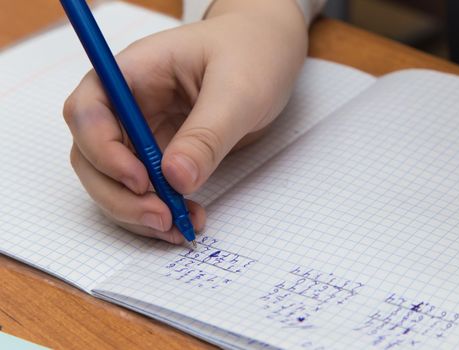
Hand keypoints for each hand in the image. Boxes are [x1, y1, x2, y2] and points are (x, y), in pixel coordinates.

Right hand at [63, 0, 307, 243]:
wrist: (268, 54)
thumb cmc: (251, 54)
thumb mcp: (237, 91)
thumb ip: (206, 134)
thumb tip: (175, 179)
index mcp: (134, 73)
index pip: (88, 112)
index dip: (103, 152)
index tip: (142, 181)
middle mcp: (129, 105)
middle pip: (92, 157)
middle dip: (120, 196)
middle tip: (162, 218)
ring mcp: (143, 132)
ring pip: (115, 182)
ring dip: (138, 213)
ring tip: (179, 228)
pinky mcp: (163, 155)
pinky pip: (147, 190)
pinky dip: (160, 211)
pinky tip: (188, 219)